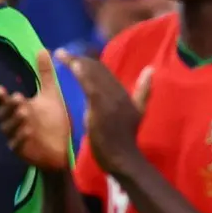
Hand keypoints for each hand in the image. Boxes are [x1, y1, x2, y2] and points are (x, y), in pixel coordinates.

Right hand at [0, 49, 71, 171]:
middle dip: (9, 107)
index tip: (0, 88)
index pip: (4, 102)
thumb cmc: (53, 121)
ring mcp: (15, 137)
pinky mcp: (22, 151)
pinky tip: (27, 131)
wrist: (61, 148)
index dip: (0, 97)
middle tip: (18, 98)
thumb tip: (42, 49)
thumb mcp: (51, 94)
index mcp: (17, 109)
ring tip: (25, 112)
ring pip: (9, 129)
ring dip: (15, 120)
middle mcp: (13, 123)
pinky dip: (21, 138)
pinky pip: (17, 145)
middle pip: (3, 115)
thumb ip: (45, 74)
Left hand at [62, 53, 152, 176]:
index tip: (72, 57)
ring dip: (76, 63)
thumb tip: (150, 70)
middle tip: (61, 53)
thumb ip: (143, 92)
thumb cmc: (124, 139)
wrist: (123, 158)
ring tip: (61, 55)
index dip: (88, 62)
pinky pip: (92, 88)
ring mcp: (111, 101)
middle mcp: (119, 93)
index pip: (104, 72)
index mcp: (124, 93)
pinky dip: (83, 75)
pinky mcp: (102, 109)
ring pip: (94, 75)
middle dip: (78, 59)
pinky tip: (73, 66)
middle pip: (98, 70)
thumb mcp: (137, 112)